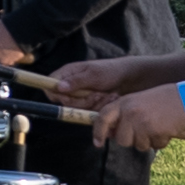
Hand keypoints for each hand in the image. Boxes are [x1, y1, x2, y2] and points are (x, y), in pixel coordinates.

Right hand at [49, 52, 177, 111]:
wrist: (133, 80)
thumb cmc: (112, 71)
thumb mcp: (94, 74)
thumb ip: (76, 81)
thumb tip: (58, 87)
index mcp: (69, 73)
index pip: (51, 85)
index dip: (55, 93)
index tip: (66, 97)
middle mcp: (73, 86)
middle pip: (63, 101)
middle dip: (80, 101)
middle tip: (95, 95)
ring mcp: (82, 96)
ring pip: (77, 108)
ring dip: (92, 104)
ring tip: (106, 95)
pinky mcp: (91, 105)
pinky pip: (88, 112)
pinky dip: (99, 108)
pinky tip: (109, 100)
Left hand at [93, 91, 184, 154]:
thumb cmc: (161, 101)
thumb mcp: (136, 102)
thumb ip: (122, 115)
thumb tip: (110, 134)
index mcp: (123, 103)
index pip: (103, 118)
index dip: (98, 132)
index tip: (98, 143)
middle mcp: (130, 112)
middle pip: (121, 140)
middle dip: (131, 140)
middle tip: (143, 131)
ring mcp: (143, 123)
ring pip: (138, 145)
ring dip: (148, 141)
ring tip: (156, 127)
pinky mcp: (156, 132)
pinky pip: (155, 146)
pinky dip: (161, 142)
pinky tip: (166, 130)